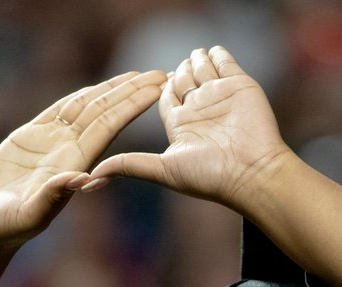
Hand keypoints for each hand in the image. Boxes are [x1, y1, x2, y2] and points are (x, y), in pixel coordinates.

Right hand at [0, 70, 166, 251]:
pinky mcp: (31, 137)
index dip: (132, 105)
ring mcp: (52, 143)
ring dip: (113, 90)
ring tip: (139, 75)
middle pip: (106, 112)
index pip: (109, 127)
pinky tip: (98, 88)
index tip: (157, 90)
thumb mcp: (29, 215)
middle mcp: (69, 151)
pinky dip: (79, 97)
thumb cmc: (7, 227)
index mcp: (75, 165)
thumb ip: (53, 196)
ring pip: (87, 107)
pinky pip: (60, 110)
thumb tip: (83, 179)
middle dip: (133, 91)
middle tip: (165, 73)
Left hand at [89, 47, 290, 214]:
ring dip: (195, 59)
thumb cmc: (209, 177)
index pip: (164, 96)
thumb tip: (90, 179)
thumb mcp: (163, 170)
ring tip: (192, 55)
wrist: (251, 172)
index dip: (156, 87)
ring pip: (202, 67)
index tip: (147, 80)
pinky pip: (226, 62)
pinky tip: (210, 52)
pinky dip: (217, 54)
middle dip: (177, 71)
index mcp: (180, 125)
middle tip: (175, 69)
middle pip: (182, 79)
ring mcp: (220, 95)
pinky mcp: (240, 84)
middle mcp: (199, 109)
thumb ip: (129, 165)